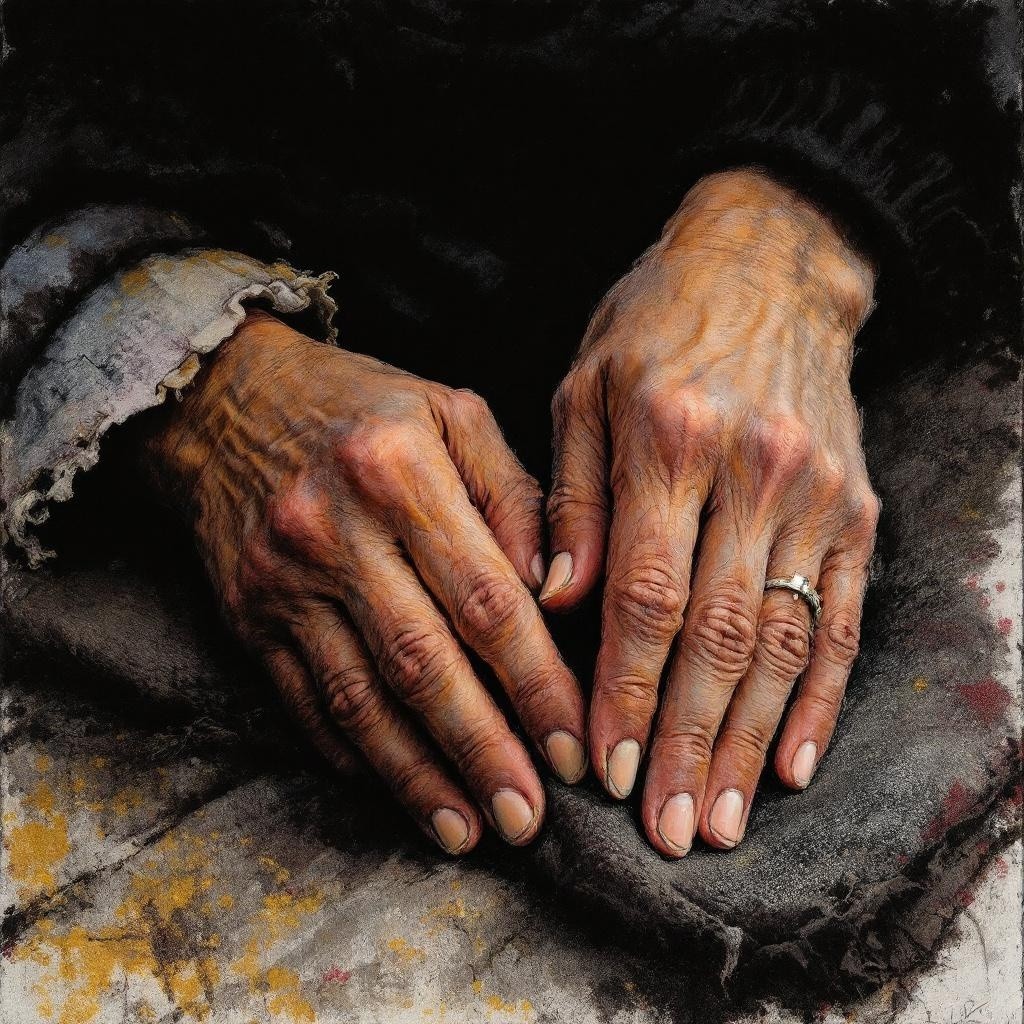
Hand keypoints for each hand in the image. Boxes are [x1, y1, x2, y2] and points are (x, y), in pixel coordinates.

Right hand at [146, 311, 585, 853]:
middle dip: (483, 750)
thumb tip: (559, 591)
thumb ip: (515, 495)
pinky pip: (304, 700)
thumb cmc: (364, 409)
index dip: (535, 682)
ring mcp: (282, 580)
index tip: (575, 746)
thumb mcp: (452, 416)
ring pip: (359, 698)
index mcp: (401, 471)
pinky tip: (400, 791)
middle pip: (422, 663)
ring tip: (472, 830)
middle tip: (530, 817)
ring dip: (419, 775)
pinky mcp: (246, 615)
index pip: (485, 597)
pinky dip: (354, 753)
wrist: (226, 401)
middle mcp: (335, 530)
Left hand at [541, 168, 878, 854]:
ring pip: (783, 641)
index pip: (645, 596)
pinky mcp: (859, 508)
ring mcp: (819, 493)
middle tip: (662, 828)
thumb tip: (554, 604)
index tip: (600, 767)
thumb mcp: (584, 389)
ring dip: (749, 740)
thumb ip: (569, 499)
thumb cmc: (655, 325)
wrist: (768, 262)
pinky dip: (820, 697)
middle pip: (718, 637)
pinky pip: (844, 618)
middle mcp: (754, 471)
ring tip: (718, 817)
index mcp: (670, 439)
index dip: (622, 690)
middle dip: (685, 741)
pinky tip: (793, 761)